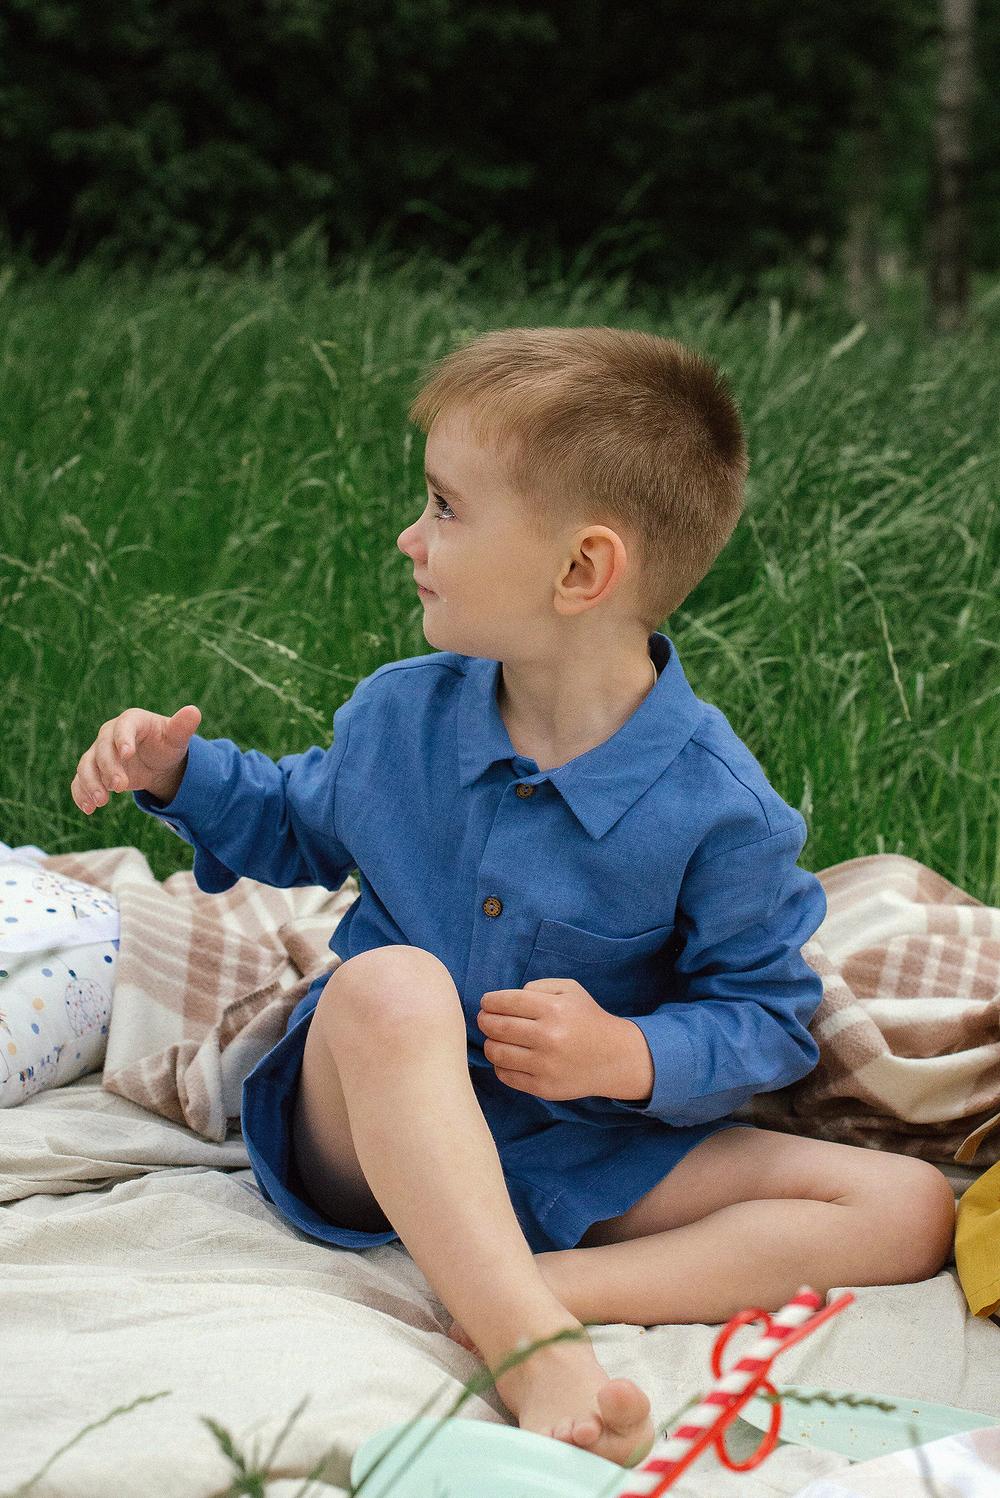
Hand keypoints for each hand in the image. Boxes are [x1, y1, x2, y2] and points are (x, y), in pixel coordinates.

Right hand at [71, 705, 201, 813]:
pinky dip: (81, 794)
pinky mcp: (94, 771)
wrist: (156, 760)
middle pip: (103, 749)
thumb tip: (194, 711)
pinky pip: (80, 781)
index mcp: (131, 721)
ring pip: (87, 765)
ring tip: (101, 802)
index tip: (127, 754)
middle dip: (109, 768)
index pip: (124, 727)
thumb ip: (182, 726)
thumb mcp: (176, 737)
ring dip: (90, 783)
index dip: (124, 739)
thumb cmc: (166, 743)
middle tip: (120, 787)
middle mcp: (109, 735)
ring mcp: (98, 753)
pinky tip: (88, 809)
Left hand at [477, 977, 619, 1100]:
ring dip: (490, 1043)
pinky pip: (505, 1075)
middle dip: (484, 1021)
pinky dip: (500, 1064)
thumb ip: (536, 987)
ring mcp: (546, 1065)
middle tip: (485, 1020)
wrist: (614, 1057)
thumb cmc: (586, 1019)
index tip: (487, 1003)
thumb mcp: (569, 990)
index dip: (489, 1001)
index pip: (506, 1002)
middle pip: (496, 1027)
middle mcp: (549, 1037)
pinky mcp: (544, 1087)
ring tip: (496, 1039)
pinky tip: (509, 1057)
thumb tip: (505, 1000)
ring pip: (496, 1052)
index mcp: (554, 1009)